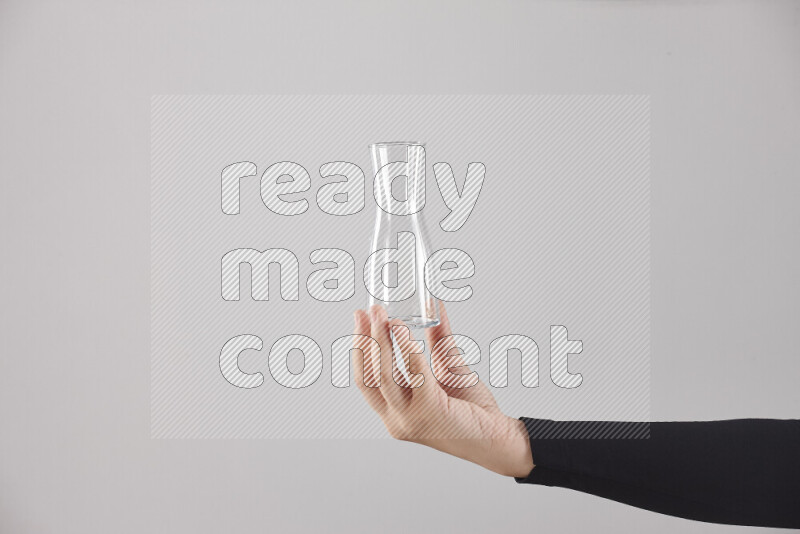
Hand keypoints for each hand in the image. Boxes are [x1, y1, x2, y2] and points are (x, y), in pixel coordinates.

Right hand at [352, 304, 533, 477]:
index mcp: (393, 411)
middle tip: (370, 311)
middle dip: (365, 339)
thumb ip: (438, 341)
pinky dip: (406, 348)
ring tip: (383, 315)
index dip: (359, 347)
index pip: (364, 378)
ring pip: (384, 374)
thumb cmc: (472, 409)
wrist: (497, 438)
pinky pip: (414, 373)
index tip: (360, 318)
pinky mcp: (431, 410)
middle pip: (369, 375)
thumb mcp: (446, 370)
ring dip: (381, 341)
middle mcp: (396, 419)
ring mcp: (410, 418)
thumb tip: (435, 307)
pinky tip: (403, 329)